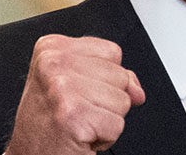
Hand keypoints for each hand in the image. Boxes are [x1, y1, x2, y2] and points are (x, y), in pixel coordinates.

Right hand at [4, 35, 144, 154]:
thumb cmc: (49, 123)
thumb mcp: (75, 84)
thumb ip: (110, 75)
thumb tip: (137, 90)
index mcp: (52, 48)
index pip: (113, 52)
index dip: (105, 78)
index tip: (80, 92)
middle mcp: (54, 63)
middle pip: (120, 76)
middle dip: (107, 100)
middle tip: (77, 111)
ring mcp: (62, 88)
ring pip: (123, 100)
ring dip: (106, 119)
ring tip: (79, 123)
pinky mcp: (73, 116)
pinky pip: (117, 125)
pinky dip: (105, 138)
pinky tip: (80, 136)